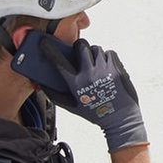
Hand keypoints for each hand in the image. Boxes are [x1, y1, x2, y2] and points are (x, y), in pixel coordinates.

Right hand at [12, 32, 148, 151]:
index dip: (50, 50)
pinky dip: (107, 58)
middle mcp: (89, 75)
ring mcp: (104, 70)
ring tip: (96, 65)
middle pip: (81, 46)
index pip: (59, 62)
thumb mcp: (73, 107)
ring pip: (96, 49)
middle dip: (79, 47)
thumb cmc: (96, 113)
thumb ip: (56, 95)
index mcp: (76, 84)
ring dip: (94, 54)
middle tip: (80, 53)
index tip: (44, 42)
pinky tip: (107, 69)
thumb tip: (42, 84)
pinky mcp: (117, 69)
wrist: (121, 120)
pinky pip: (109, 53)